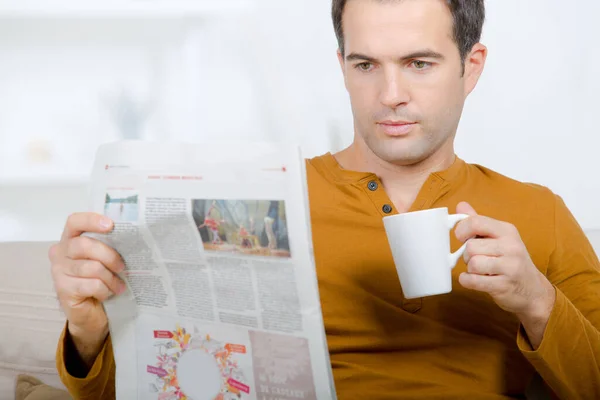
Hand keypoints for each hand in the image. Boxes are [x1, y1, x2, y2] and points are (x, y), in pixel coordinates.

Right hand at [49, 213, 126, 364]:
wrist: (91, 312)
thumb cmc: (99, 279)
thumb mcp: (103, 259)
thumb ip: (107, 245)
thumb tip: (130, 234)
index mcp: (70, 239)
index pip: (74, 221)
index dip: (91, 220)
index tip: (111, 225)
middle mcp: (59, 252)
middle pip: (84, 245)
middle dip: (109, 256)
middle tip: (122, 267)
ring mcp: (58, 271)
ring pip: (91, 267)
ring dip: (110, 278)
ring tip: (119, 285)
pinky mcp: (63, 290)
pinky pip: (91, 285)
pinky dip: (105, 290)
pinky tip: (108, 294)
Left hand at [454, 202, 555, 345]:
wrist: (532, 290)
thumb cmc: (510, 261)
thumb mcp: (499, 238)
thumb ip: (478, 222)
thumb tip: (461, 205)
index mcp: (507, 230)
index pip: (475, 222)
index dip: (461, 230)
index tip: (462, 238)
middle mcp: (511, 246)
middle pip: (470, 246)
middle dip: (467, 255)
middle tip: (476, 259)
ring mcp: (510, 267)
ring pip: (472, 264)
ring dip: (470, 269)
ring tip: (480, 270)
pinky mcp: (504, 286)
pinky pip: (472, 281)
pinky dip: (467, 281)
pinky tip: (475, 280)